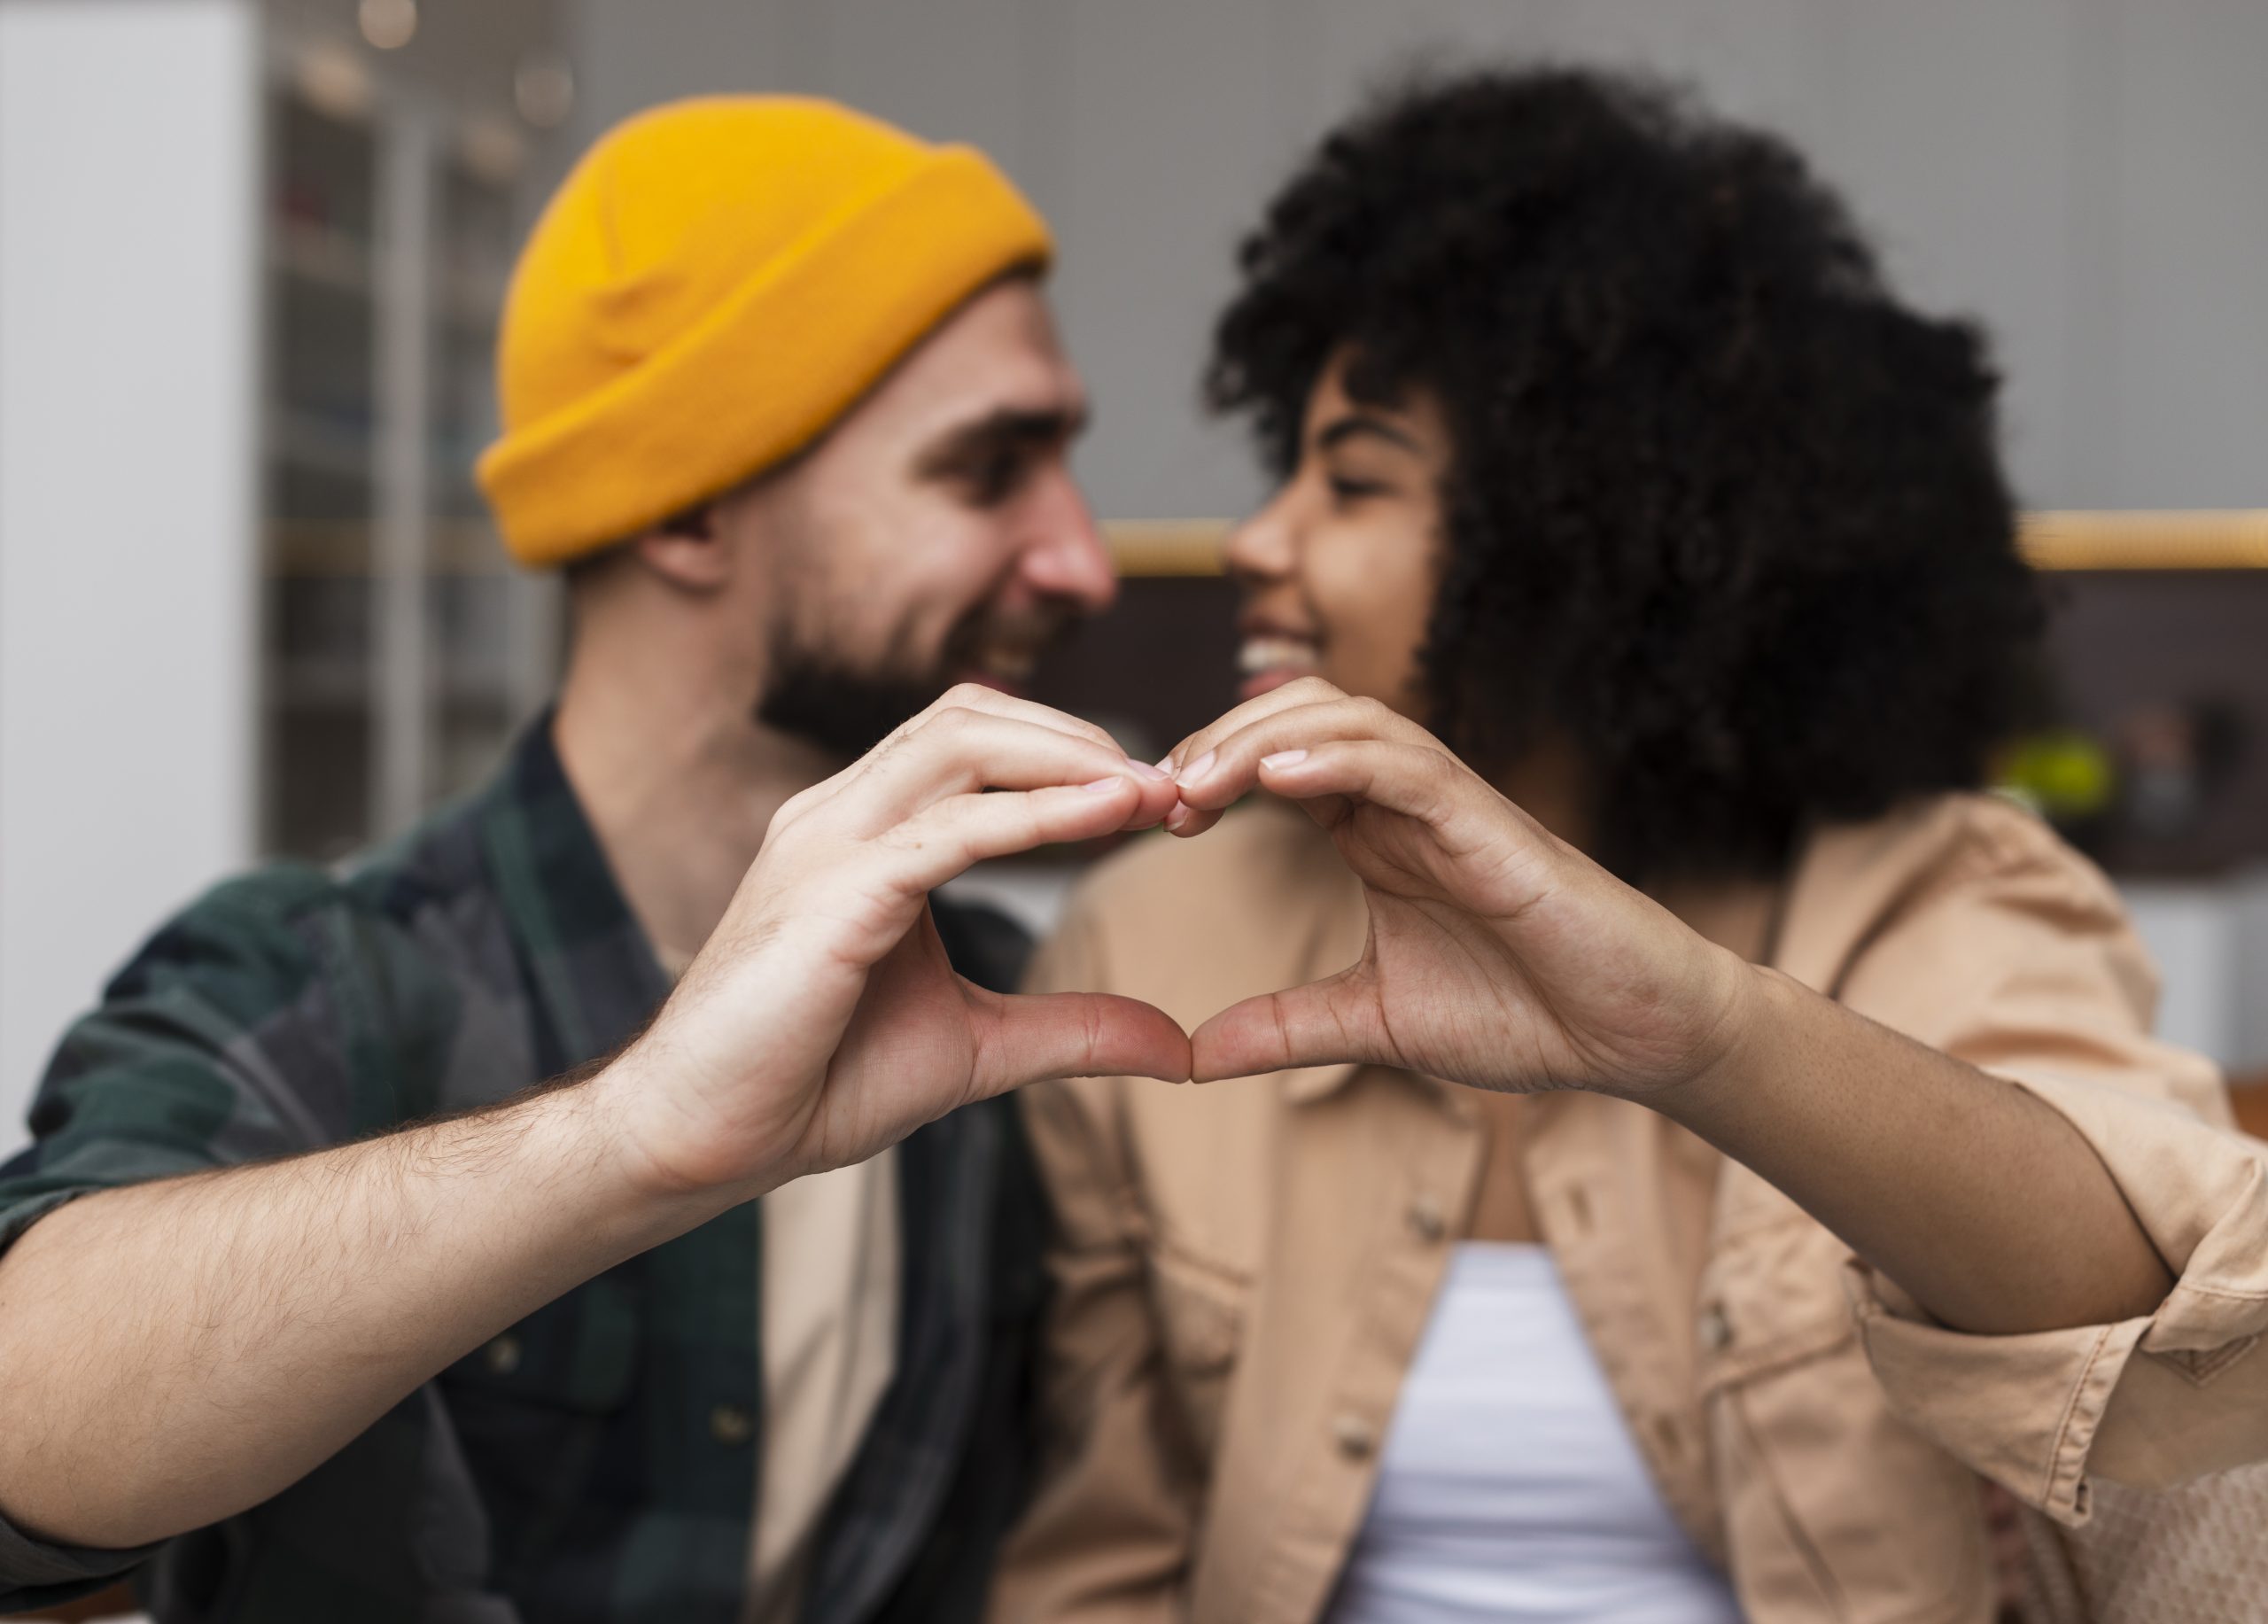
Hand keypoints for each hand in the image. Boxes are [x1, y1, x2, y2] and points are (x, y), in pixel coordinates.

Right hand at [606, 686, 1189, 1197]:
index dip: (1074, 754)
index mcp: (866, 833)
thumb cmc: (812, 1084)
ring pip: (960, 741)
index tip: (1162, 799)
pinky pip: (946, 828)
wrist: (700, 1140)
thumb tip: (1176, 1045)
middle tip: (1177, 786)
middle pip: (975, 717)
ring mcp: (827, 843)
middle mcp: (840, 815)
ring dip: (1069, 757)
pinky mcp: (829, 894)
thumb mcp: (976, 1047)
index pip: (977, 742)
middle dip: (1083, 740)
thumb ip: (1073, 1030)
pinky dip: (1035, 814)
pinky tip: (1108, 816)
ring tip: (1153, 790)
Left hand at [1162, 678, 1756, 1096]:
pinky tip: (1278, 777)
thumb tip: (1188, 1058)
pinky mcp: (1493, 825)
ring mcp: (1452, 805)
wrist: (1634, 1039)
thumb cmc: (1526, 1015)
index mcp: (1376, 832)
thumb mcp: (1373, 1023)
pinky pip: (1407, 765)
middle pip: (1299, 713)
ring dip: (1262, 738)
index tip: (1154, 819)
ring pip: (1348, 717)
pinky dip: (1339, 758)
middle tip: (1157, 797)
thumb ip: (1285, 1027)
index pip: (1277, 758)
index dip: (1208, 771)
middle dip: (1218, 739)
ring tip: (1198, 783)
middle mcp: (1407, 802)